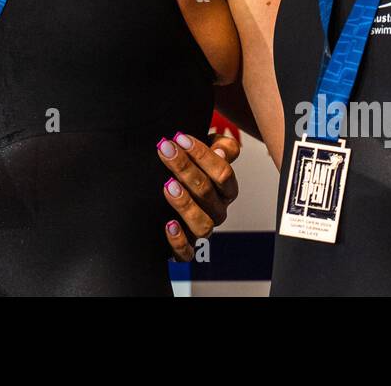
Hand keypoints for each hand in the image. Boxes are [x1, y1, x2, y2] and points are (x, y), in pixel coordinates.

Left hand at [156, 130, 240, 261]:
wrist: (164, 189)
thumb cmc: (190, 166)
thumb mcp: (208, 150)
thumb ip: (221, 145)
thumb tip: (221, 150)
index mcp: (226, 189)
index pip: (223, 173)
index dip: (202, 154)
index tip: (179, 138)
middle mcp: (217, 210)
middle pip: (208, 193)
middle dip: (185, 168)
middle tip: (166, 150)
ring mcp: (202, 230)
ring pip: (202, 225)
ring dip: (185, 204)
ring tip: (168, 186)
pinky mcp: (184, 247)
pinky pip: (186, 252)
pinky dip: (178, 240)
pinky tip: (168, 224)